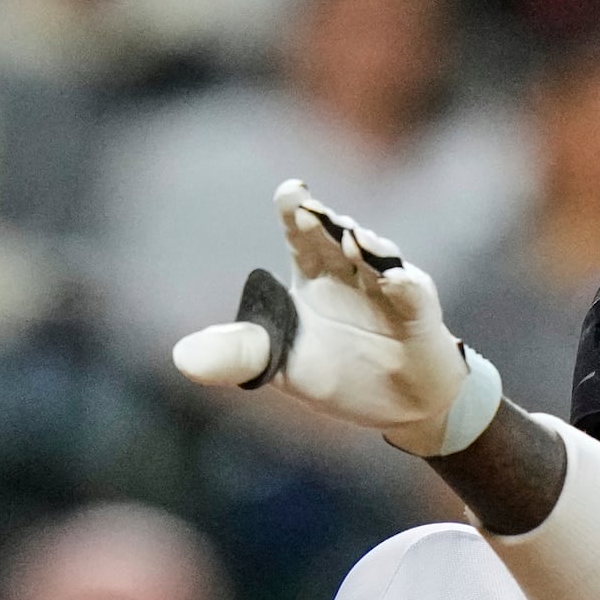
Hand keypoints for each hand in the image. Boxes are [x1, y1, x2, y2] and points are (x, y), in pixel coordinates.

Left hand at [171, 181, 496, 456]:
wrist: (401, 406)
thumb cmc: (343, 372)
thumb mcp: (284, 366)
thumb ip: (239, 356)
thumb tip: (181, 356)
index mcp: (314, 273)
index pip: (301, 232)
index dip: (295, 209)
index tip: (290, 193)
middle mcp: (351, 270)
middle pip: (337, 235)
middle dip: (326, 220)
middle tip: (311, 208)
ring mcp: (388, 287)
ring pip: (377, 256)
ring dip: (367, 245)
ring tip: (354, 238)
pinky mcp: (419, 314)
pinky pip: (412, 294)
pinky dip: (404, 284)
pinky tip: (397, 279)